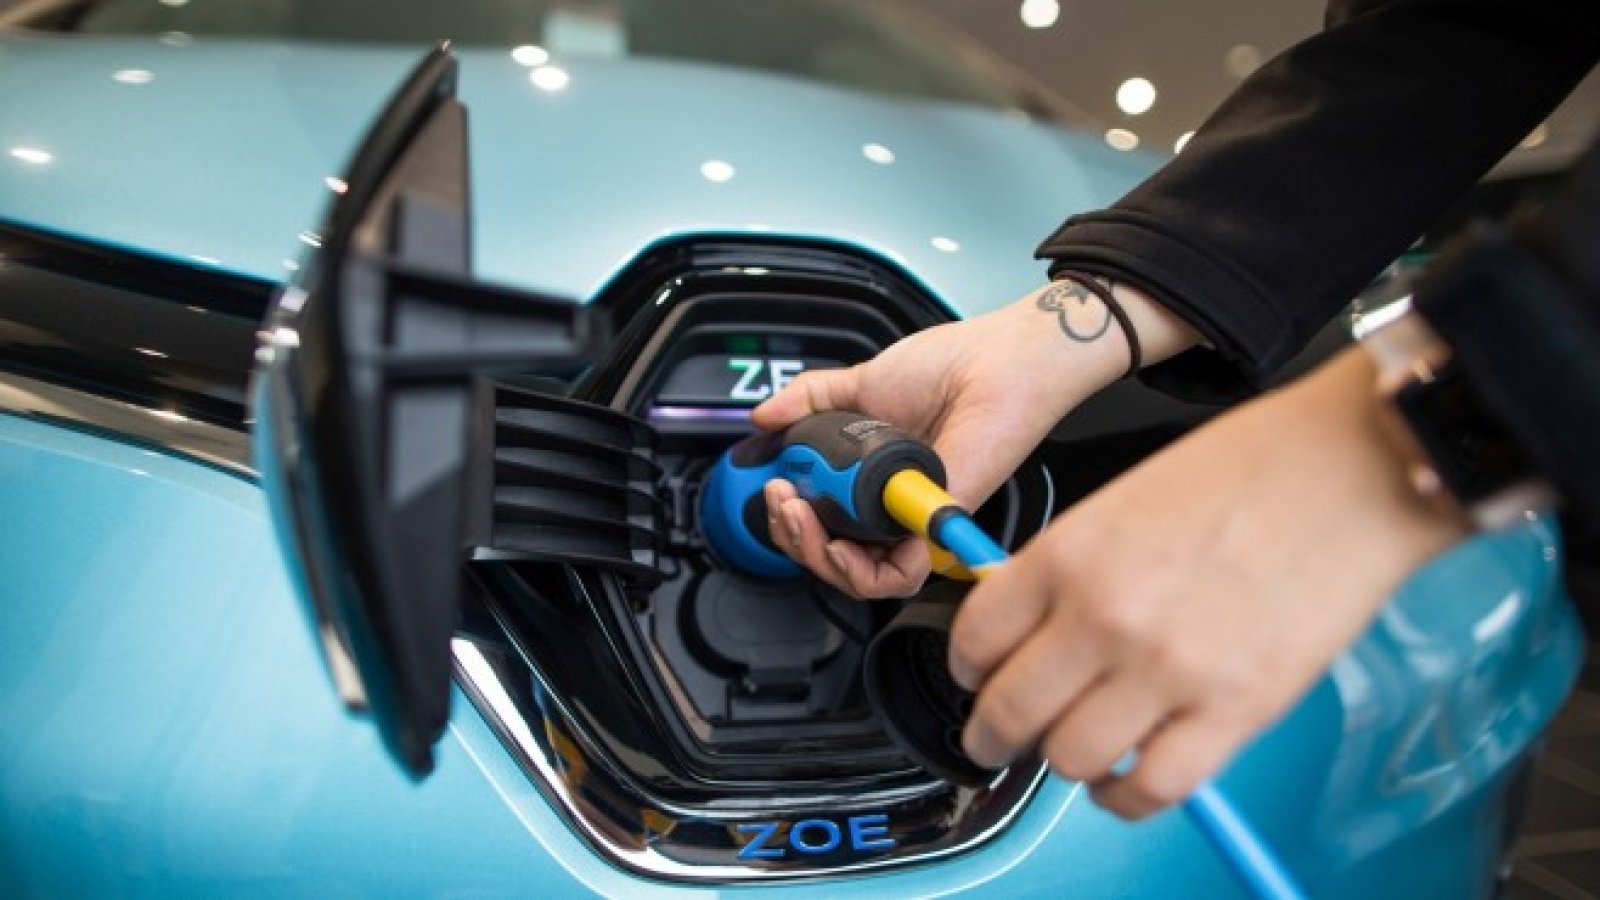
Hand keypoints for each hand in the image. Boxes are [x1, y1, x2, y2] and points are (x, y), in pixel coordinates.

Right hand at [752, 278, 1197, 597]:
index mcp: (874, 482)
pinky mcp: (936, 528)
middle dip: (791, 539)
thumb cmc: (949, 369)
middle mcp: (892, 509)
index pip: (823, 526)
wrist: (992, 364)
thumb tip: (763, 417)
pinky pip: (897, 577)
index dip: (791, 520)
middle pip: (831, 559)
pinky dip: (861, 568)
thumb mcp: (861, 383)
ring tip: (800, 517)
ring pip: (858, 579)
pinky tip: (840, 537)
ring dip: (815, 555)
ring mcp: (914, 523)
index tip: (773, 489)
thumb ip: (809, 400)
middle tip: (782, 503)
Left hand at [950, 348, 1467, 817]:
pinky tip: (1126, 779)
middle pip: (1008, 713)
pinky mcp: (1232, 712)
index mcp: (1067, 554)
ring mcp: (1166, 670)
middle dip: (991, 736)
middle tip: (995, 740)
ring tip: (1076, 750)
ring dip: (1064, 763)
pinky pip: (1151, 788)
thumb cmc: (1250, 470)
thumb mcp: (1122, 498)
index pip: (974, 639)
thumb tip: (1031, 625)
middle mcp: (1104, 616)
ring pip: (1070, 759)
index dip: (967, 670)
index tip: (976, 679)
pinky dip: (1127, 796)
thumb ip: (1069, 567)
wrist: (1350, 470)